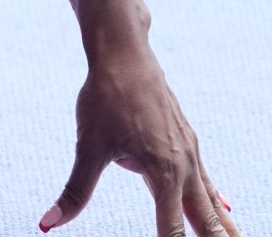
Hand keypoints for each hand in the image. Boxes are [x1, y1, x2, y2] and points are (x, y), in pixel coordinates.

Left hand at [42, 0, 239, 235]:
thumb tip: (47, 224)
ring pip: (209, 198)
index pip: (172, 229)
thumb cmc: (105, 97)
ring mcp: (189, 151)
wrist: (125, 52)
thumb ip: (75, 192)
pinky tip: (224, 205)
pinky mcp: (186, 139)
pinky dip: (215, 197)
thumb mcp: (88, 147)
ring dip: (223, 225)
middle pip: (204, 217)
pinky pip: (206, 177)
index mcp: (163, 172)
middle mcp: (183, 165)